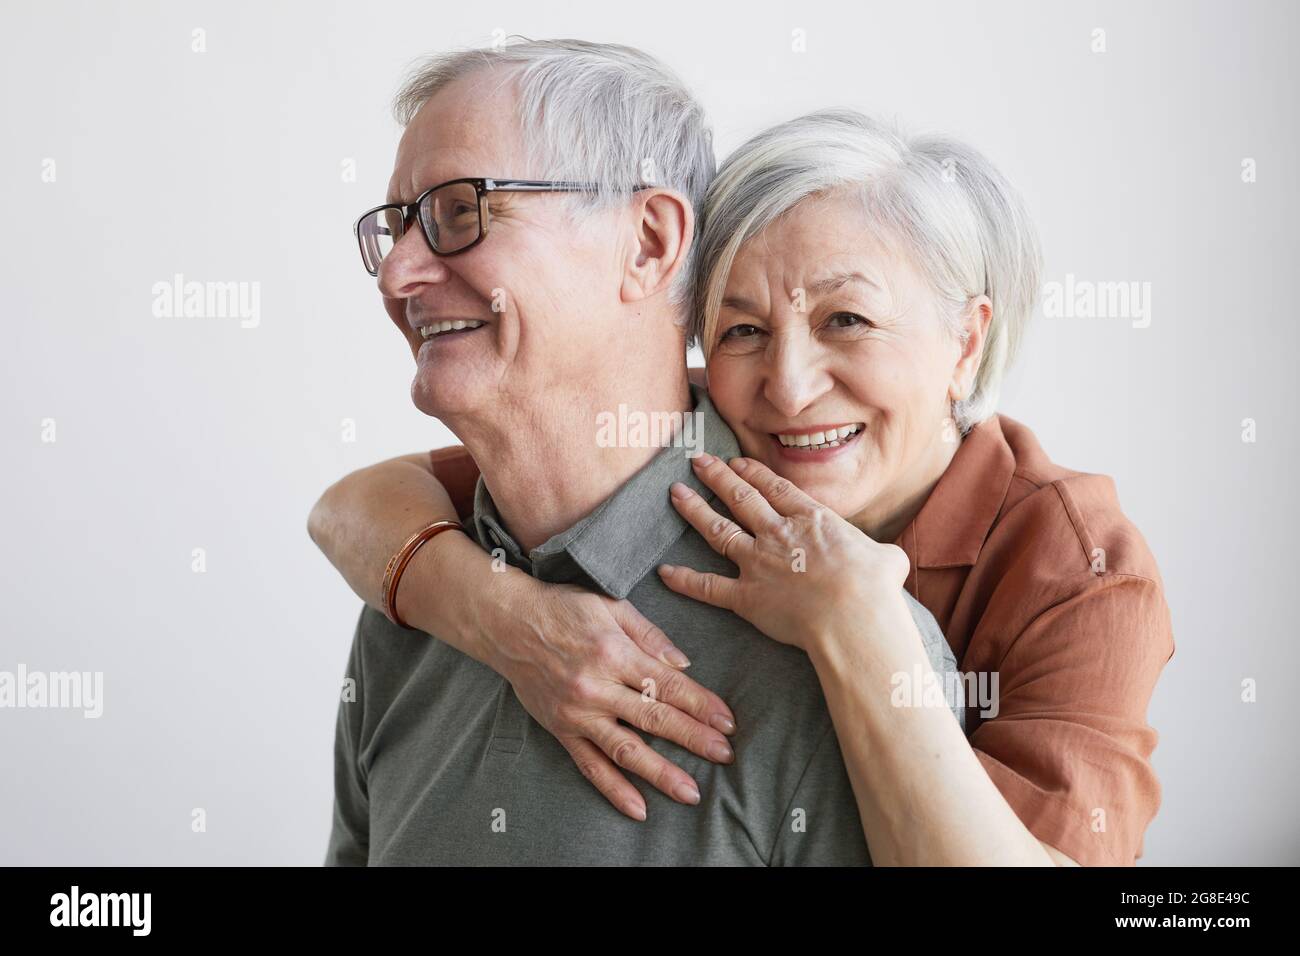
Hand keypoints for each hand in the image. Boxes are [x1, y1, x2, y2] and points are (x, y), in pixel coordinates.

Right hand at [485, 573, 737, 821]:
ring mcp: (578, 713)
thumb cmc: (562, 607)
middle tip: (724, 755)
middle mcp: (597, 687)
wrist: (507, 624)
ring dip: (661, 773)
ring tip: (690, 792)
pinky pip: (590, 765)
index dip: (701, 704)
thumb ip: (649, 635)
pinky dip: (614, 790)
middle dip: (694, 739)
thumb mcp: (611, 605)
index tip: (726, 722)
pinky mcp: (561, 730)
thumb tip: (684, 664)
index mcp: (614, 653)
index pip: (667, 685)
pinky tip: (638, 808)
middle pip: (654, 719)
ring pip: (626, 750)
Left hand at [657, 453, 909, 651]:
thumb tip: (889, 562)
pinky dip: (684, 580)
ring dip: (694, 510)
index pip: (774, 488)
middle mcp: (778, 534)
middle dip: (717, 477)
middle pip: (740, 498)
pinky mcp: (746, 597)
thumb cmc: (875, 587)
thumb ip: (881, 555)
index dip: (752, 473)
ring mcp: (758, 563)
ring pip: (718, 531)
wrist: (853, 615)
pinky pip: (708, 587)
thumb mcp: (886, 559)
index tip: (736, 461)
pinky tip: (664, 572)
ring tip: (675, 493)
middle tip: (697, 461)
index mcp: (811, 519)